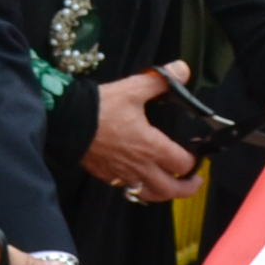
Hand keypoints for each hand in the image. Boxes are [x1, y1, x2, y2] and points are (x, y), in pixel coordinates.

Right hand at [81, 61, 200, 200]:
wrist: (67, 122)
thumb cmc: (100, 108)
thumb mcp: (132, 89)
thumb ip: (160, 81)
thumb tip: (182, 69)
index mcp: (151, 147)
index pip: (182, 163)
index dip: (193, 161)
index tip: (196, 155)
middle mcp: (140, 167)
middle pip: (170, 189)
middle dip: (186, 187)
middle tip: (193, 180)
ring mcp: (122, 175)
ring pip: (150, 195)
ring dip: (164, 193)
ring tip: (170, 186)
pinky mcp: (106, 176)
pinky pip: (129, 191)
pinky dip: (141, 190)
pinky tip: (140, 180)